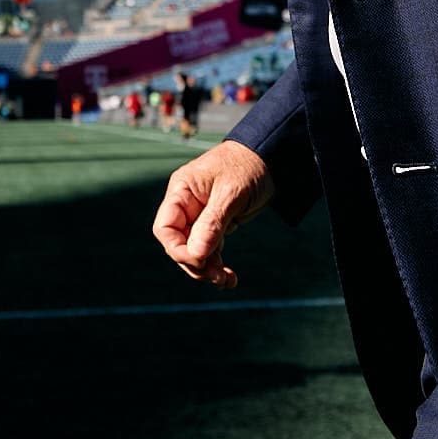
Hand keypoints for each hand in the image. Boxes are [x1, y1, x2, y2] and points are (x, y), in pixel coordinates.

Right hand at [152, 140, 273, 287]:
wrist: (271, 158)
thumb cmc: (247, 166)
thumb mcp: (230, 193)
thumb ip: (211, 223)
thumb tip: (195, 255)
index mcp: (182, 191)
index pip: (166, 228)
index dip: (177, 250)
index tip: (199, 262)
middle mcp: (187, 205)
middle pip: (178, 244)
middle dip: (196, 264)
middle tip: (218, 278)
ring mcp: (201, 216)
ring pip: (194, 251)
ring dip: (208, 269)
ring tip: (227, 281)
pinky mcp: (216, 224)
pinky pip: (209, 250)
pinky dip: (217, 264)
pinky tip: (230, 277)